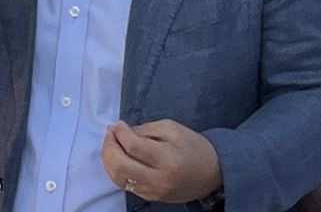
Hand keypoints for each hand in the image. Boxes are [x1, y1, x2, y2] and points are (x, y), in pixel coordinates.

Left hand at [100, 119, 221, 203]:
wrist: (213, 173)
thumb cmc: (193, 147)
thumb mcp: (172, 128)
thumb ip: (145, 129)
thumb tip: (121, 131)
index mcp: (167, 159)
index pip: (132, 146)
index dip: (120, 133)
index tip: (118, 124)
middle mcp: (158, 179)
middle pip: (119, 165)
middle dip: (108, 146)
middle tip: (110, 132)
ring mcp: (153, 192)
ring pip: (117, 178)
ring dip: (108, 159)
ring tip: (111, 143)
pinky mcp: (150, 197)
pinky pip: (124, 185)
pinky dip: (116, 170)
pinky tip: (118, 157)